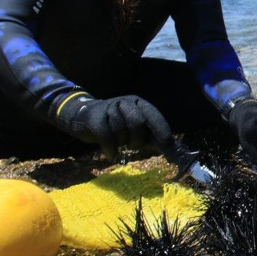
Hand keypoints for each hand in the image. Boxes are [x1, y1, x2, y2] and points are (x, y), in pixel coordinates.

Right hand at [56, 93, 171, 158]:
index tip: (168, 148)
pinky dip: (110, 148)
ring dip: (121, 143)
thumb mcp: (135, 128)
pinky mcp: (93, 117)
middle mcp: (125, 102)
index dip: (162, 131)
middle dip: (137, 139)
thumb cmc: (115, 125)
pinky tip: (111, 153)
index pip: (154, 116)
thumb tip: (173, 152)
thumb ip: (152, 137)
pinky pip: (105, 136)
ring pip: (121, 130)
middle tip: (133, 145)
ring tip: (118, 144)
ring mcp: (108, 107)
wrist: (82, 116)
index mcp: (139, 103)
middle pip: (138, 123)